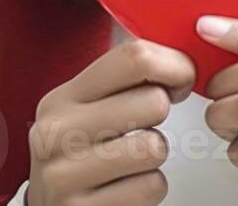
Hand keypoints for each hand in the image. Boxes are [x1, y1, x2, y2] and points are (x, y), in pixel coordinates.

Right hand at [26, 38, 195, 205]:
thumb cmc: (80, 158)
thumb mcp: (86, 111)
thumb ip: (123, 79)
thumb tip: (178, 49)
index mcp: (61, 98)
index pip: (133, 57)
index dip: (174, 64)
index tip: (181, 78)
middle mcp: (56, 133)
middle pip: (152, 101)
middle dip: (162, 115)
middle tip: (146, 125)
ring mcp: (65, 175)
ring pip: (155, 147)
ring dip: (156, 155)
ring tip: (131, 160)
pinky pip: (152, 186)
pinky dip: (150, 188)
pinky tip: (126, 187)